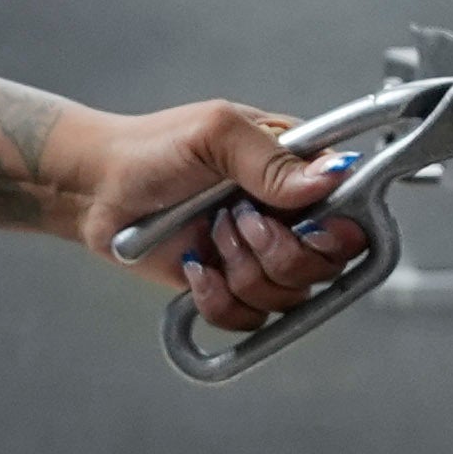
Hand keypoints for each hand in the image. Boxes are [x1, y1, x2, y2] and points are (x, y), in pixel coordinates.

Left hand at [74, 101, 369, 337]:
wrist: (97, 189)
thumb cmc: (152, 148)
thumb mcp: (215, 133)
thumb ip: (272, 158)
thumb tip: (330, 178)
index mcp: (296, 171)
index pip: (355, 210)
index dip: (338, 230)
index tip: (305, 225)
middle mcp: (287, 216)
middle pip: (327, 265)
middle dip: (279, 252)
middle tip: (237, 220)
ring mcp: (260, 255)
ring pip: (288, 296)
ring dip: (243, 270)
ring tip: (210, 234)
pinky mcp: (231, 288)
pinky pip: (249, 320)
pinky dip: (219, 300)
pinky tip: (197, 267)